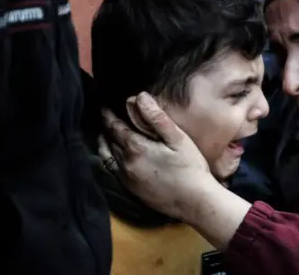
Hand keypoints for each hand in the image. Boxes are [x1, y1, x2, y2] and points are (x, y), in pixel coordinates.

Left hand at [100, 92, 211, 221]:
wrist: (194, 201)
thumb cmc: (190, 167)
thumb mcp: (178, 138)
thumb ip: (156, 118)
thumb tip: (139, 96)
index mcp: (136, 147)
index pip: (115, 126)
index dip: (108, 115)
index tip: (104, 105)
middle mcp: (125, 163)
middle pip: (109, 141)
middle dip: (106, 127)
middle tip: (105, 116)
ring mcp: (127, 178)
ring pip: (107, 156)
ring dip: (104, 143)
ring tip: (105, 134)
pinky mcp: (131, 189)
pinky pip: (112, 170)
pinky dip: (109, 159)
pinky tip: (114, 156)